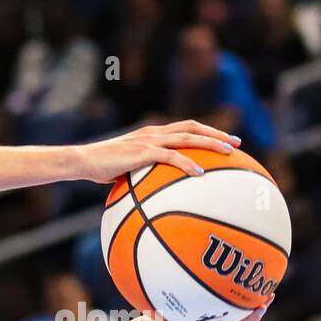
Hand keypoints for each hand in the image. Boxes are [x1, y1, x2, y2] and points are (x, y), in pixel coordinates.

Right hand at [74, 119, 240, 183]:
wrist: (83, 161)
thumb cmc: (101, 168)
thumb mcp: (126, 170)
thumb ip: (142, 174)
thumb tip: (155, 193)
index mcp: (151, 135)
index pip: (184, 128)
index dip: (206, 132)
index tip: (224, 140)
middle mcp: (153, 133)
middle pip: (192, 127)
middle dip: (216, 134)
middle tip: (236, 144)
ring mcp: (149, 141)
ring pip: (187, 137)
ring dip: (210, 143)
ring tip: (228, 153)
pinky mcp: (142, 152)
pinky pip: (170, 157)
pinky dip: (187, 164)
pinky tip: (200, 173)